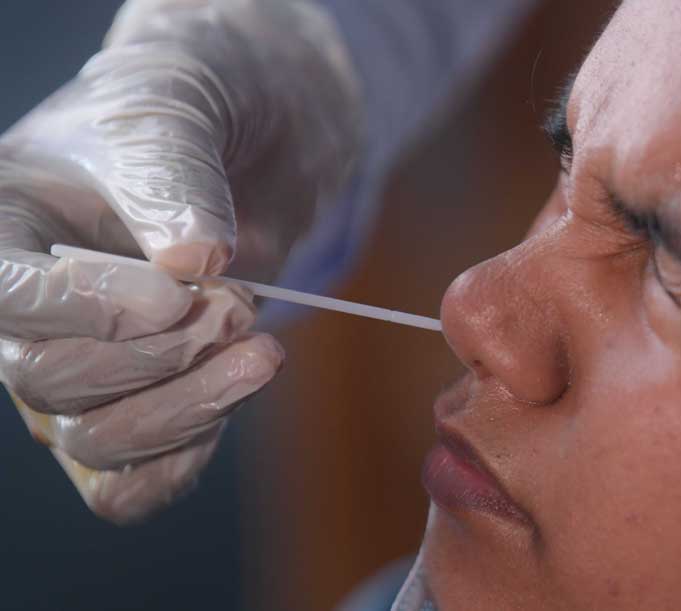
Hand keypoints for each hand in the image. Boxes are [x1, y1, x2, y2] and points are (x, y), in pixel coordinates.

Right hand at [0, 0, 358, 522]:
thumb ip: (173, 181)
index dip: (91, 310)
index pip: (6, 300)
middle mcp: (29, 313)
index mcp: (7, 230)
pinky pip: (130, 484)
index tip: (178, 292)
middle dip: (162, 355)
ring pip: (97, 442)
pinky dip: (185, 458)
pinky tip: (234, 394)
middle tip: (237, 303)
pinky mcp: (139, 405)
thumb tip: (190, 263)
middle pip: (53, 383)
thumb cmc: (189, 113)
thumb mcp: (174, 116)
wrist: (244, 144)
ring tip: (259, 345)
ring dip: (192, 405)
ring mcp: (82, 368)